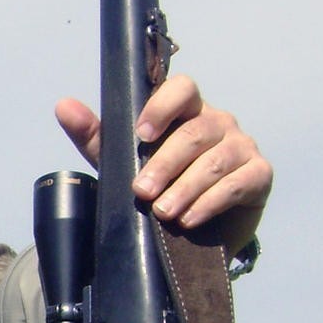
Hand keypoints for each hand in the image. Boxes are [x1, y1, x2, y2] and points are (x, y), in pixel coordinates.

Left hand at [55, 74, 271, 256]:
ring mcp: (242, 146)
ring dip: (187, 187)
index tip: (141, 134)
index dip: (163, 106)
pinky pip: (239, 182)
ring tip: (165, 213)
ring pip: (216, 159)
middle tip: (143, 193)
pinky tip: (190, 219)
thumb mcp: (123, 164)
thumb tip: (63, 106)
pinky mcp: (259, 175)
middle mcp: (219, 122)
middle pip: (195, 131)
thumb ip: (97, 136)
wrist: (197, 234)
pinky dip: (212, 201)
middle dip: (166, 164)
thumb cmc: (161, 188)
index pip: (183, 88)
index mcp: (188, 111)